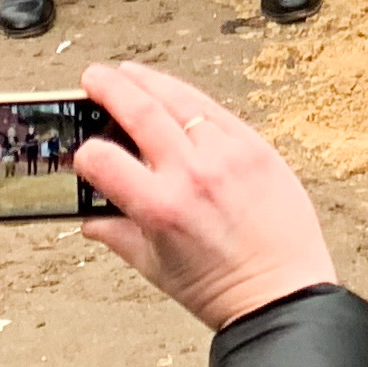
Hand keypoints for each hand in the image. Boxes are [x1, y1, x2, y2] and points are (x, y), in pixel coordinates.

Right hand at [72, 63, 337, 332]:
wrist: (283, 293)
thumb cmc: (221, 288)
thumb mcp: (155, 268)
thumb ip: (118, 236)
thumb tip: (90, 220)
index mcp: (159, 207)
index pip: (102, 159)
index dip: (85, 154)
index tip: (84, 153)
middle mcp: (192, 173)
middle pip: (140, 111)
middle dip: (110, 88)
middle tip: (93, 77)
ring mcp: (228, 155)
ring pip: (181, 100)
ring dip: (150, 82)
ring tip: (129, 73)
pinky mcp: (257, 147)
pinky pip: (216, 111)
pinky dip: (191, 100)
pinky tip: (176, 94)